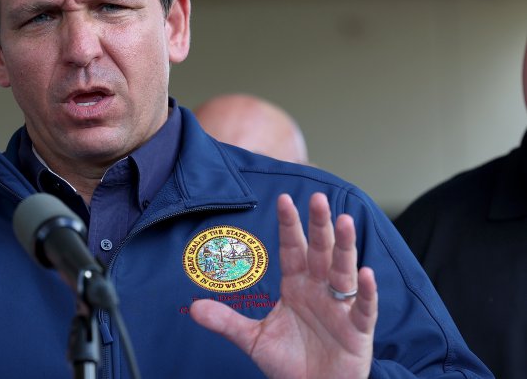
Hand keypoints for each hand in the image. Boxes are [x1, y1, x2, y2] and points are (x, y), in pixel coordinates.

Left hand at [190, 193, 376, 378]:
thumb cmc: (288, 363)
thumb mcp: (252, 339)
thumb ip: (226, 322)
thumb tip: (194, 308)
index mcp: (296, 286)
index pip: (292, 249)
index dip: (289, 225)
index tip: (284, 199)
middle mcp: (320, 290)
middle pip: (320, 251)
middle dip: (319, 225)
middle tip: (318, 198)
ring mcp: (341, 308)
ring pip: (344, 271)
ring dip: (345, 247)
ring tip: (344, 221)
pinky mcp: (358, 330)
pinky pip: (364, 307)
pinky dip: (366, 292)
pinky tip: (366, 274)